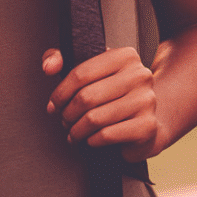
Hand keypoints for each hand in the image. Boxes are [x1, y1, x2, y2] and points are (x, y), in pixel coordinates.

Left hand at [44, 46, 161, 159]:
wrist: (143, 125)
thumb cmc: (113, 97)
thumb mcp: (90, 72)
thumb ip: (63, 60)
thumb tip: (49, 66)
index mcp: (125, 56)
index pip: (81, 73)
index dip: (61, 93)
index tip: (54, 104)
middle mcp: (139, 75)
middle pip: (86, 97)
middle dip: (68, 113)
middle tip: (65, 120)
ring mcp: (146, 101)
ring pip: (94, 118)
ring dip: (77, 130)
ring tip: (74, 132)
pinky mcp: (147, 126)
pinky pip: (107, 135)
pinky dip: (92, 140)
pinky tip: (91, 139)